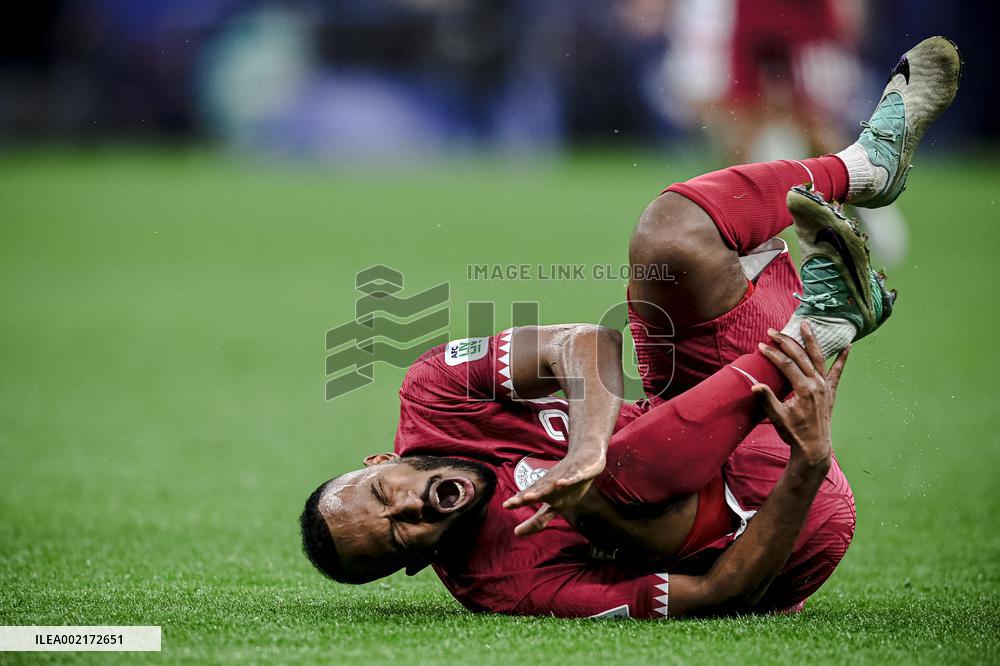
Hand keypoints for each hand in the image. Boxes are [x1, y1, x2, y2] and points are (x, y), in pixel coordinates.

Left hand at [502, 451, 605, 535]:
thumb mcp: (555, 504)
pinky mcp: (579, 472)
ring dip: (542, 490)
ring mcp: (565, 478)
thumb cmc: (567, 483)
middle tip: (511, 503)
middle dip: (525, 497)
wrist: (586, 457)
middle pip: (538, 493)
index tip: (509, 516)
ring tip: (530, 497)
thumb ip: (540, 519)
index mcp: (547, 495)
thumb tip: (519, 532)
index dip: (522, 509)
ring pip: (553, 485)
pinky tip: (561, 483)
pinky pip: (573, 477)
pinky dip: (568, 480)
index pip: (532, 502)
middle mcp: (553, 486)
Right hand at [752, 323, 848, 466]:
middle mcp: (817, 384)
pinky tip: (848, 346)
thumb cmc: (794, 433)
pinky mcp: (831, 391)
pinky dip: (843, 359)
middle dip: (785, 342)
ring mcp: (826, 387)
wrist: (814, 447)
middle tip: (772, 331)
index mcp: (804, 389)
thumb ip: (767, 399)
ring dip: (811, 340)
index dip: (772, 353)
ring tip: (805, 325)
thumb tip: (755, 385)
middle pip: (800, 356)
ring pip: (818, 358)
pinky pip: (838, 371)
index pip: (786, 364)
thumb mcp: (778, 417)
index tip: (761, 345)